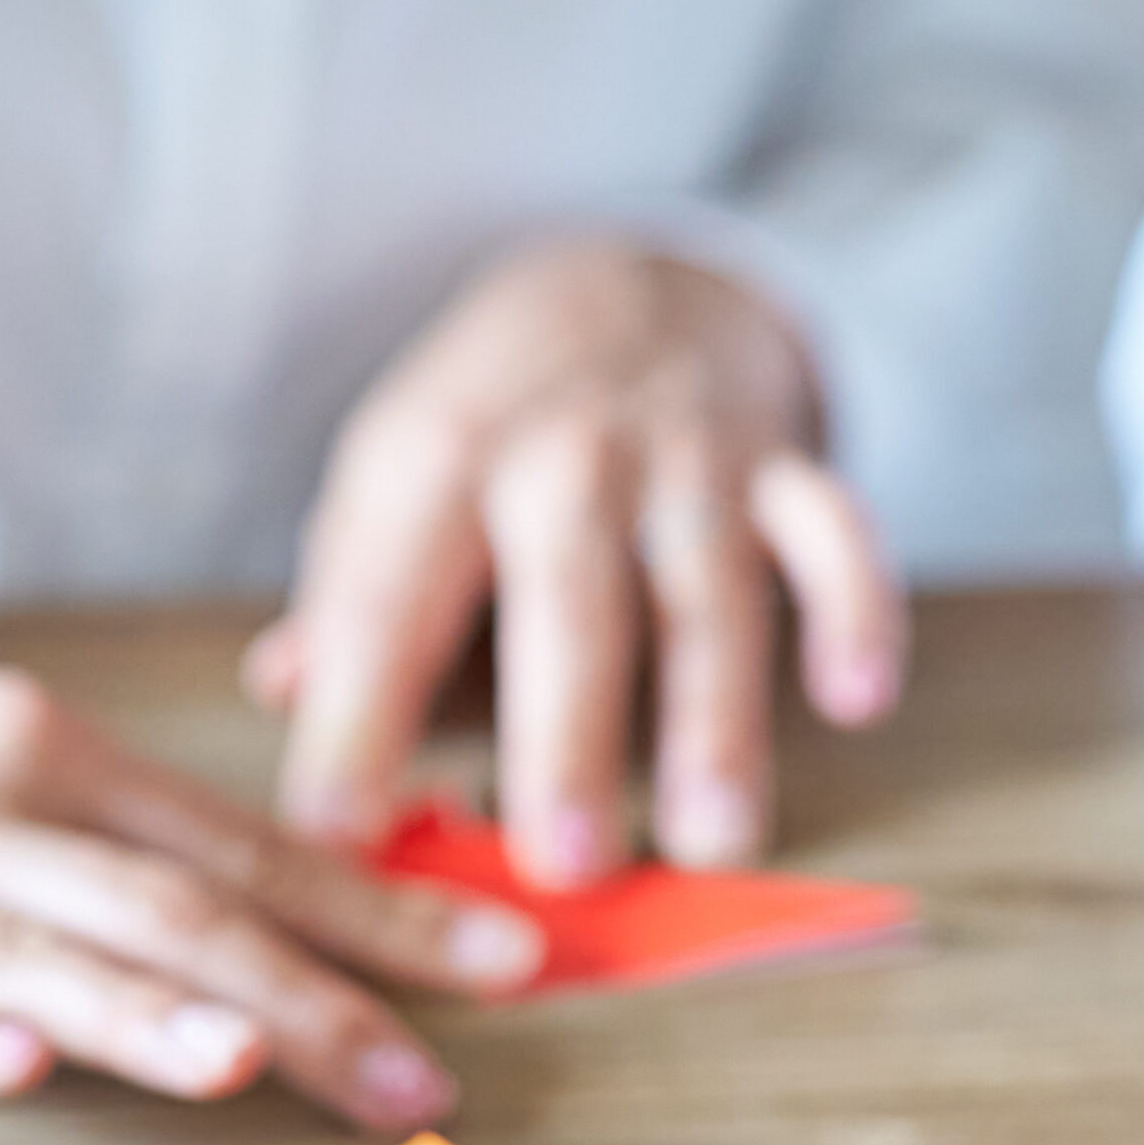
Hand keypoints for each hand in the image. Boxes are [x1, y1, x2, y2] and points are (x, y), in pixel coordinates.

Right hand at [0, 507, 545, 1127]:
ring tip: (251, 1062)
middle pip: (169, 914)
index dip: (381, 914)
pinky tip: (12, 1062)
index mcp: (41, 757)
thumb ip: (118, 833)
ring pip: (27, 955)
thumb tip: (288, 902)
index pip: (245, 847)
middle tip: (429, 1077)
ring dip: (143, 1013)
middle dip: (307, 1000)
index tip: (510, 966)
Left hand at [254, 236, 905, 884]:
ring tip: (711, 840)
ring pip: (707, 591)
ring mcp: (688, 458)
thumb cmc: (494, 432)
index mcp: (439, 463)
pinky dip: (858, 610)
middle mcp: (565, 454)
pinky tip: (855, 698)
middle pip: (567, 601)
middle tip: (564, 864)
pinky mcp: (786, 468)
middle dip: (569, 735)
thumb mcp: (395, 488)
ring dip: (717, 718)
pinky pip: (837, 533)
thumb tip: (284, 693)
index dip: (360, 716)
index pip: (388, 601)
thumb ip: (352, 603)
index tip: (338, 829)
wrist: (627, 280)